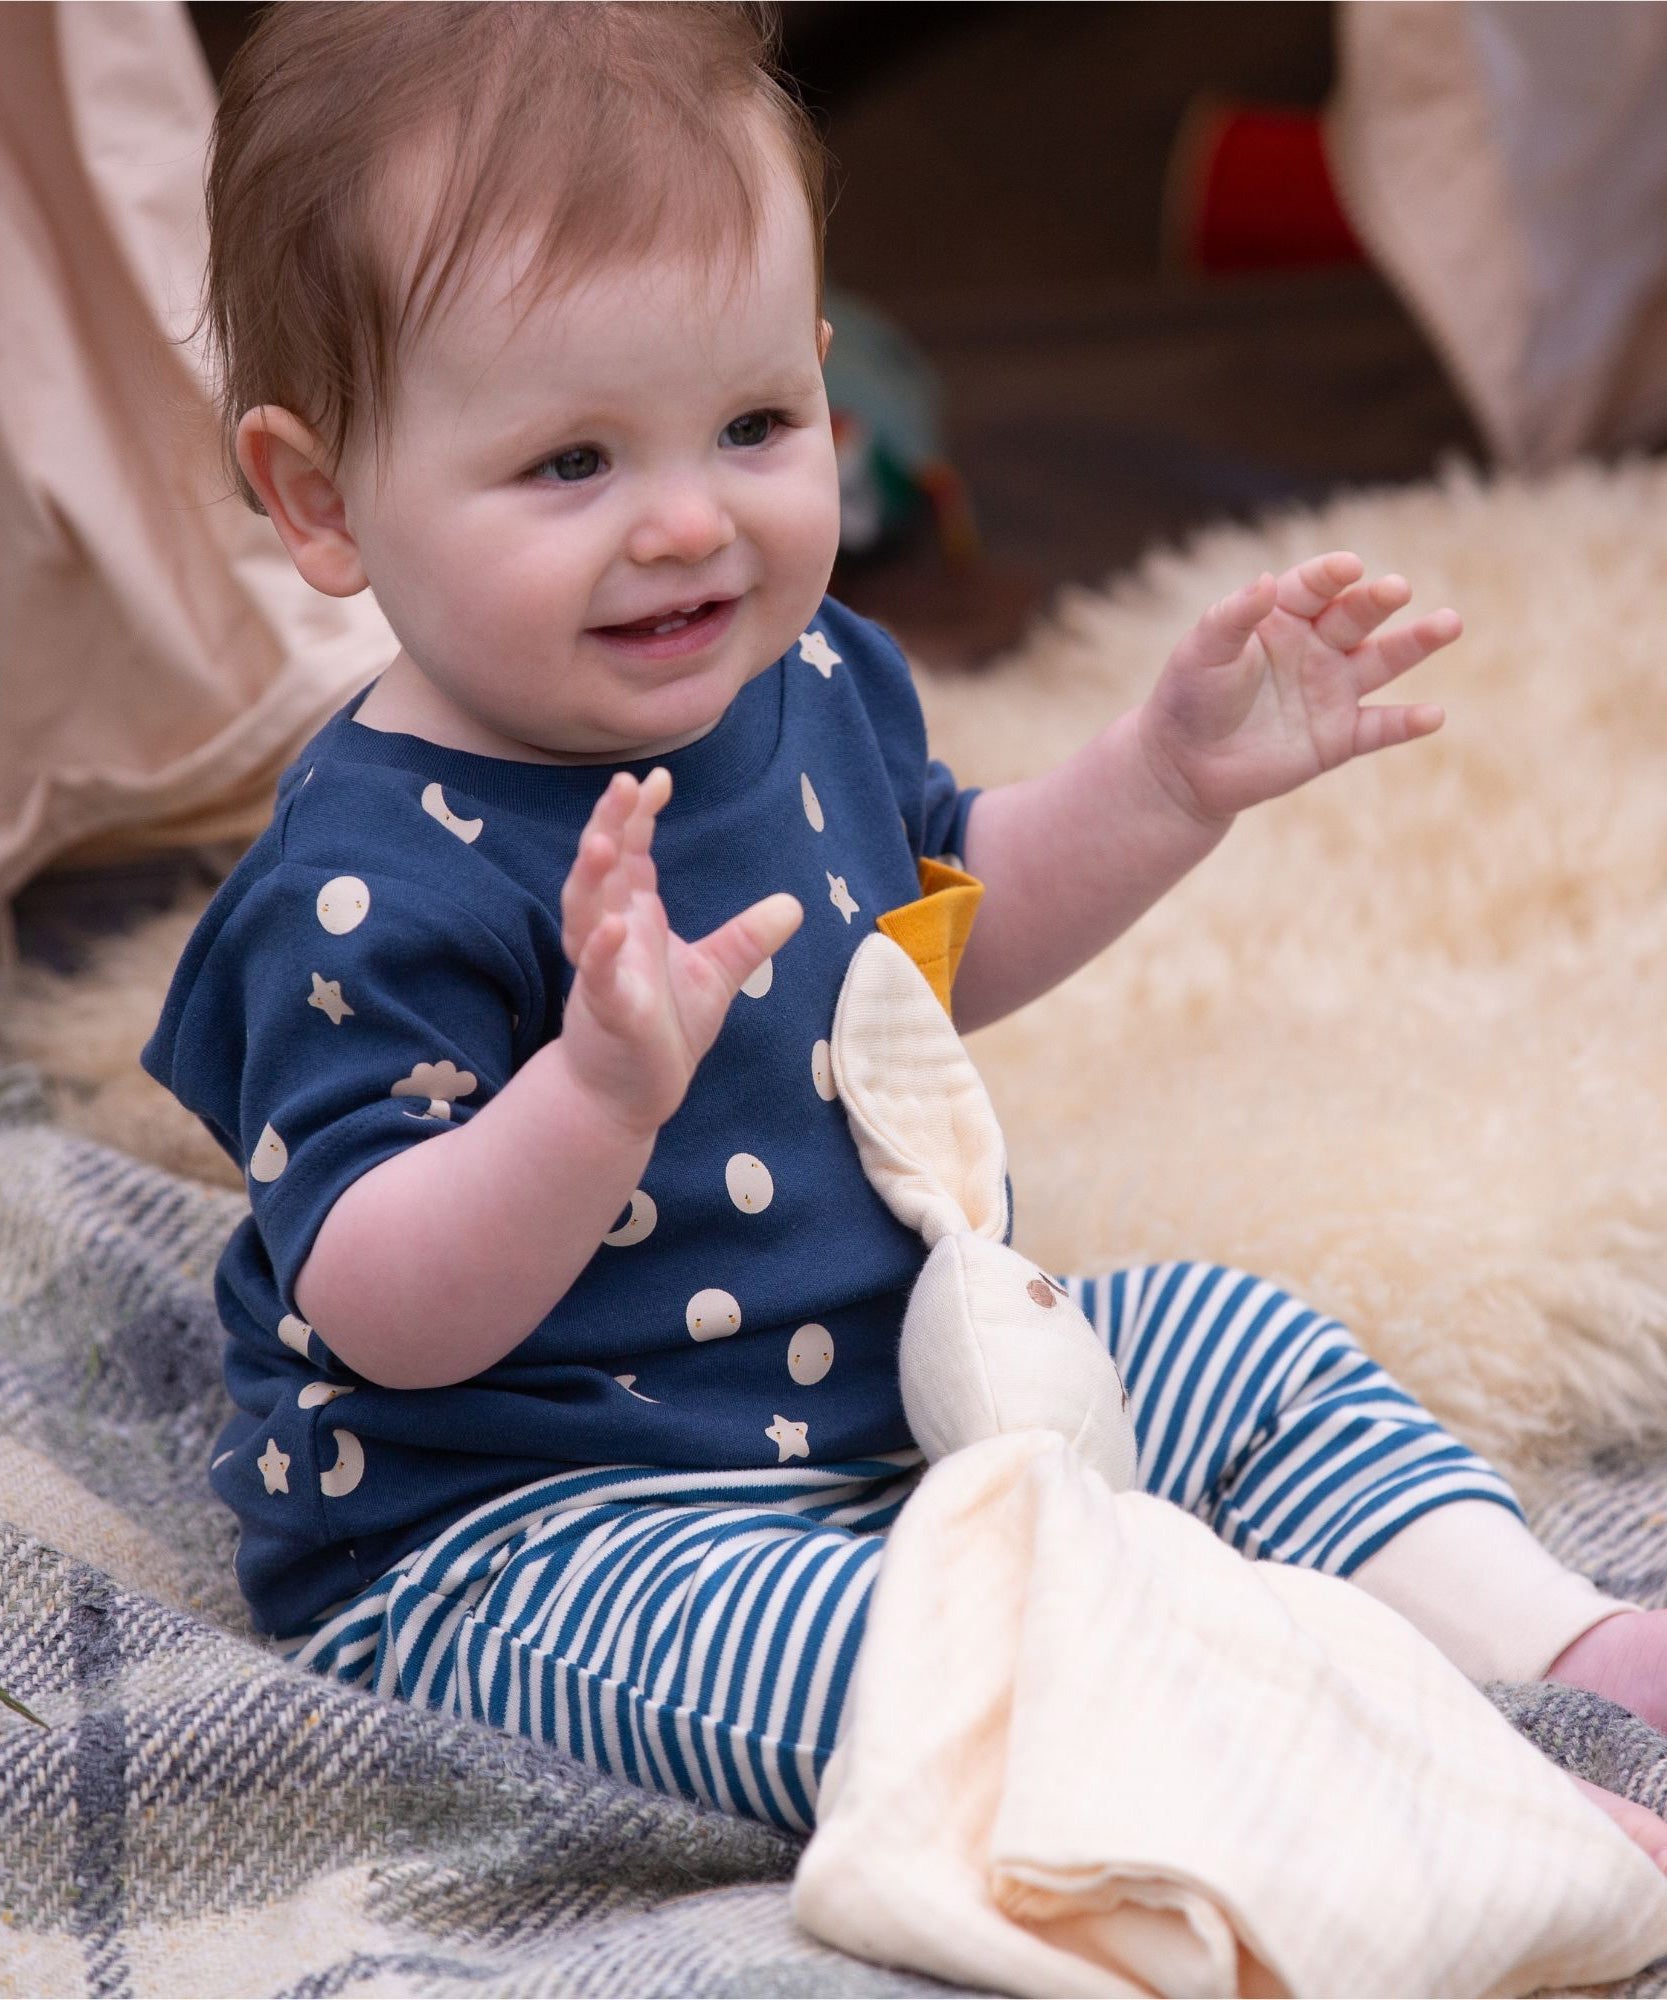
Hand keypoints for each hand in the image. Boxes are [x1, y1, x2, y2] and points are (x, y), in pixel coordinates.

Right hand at [559, 768, 802, 1137]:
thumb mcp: (717, 975)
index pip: (631, 854)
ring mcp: (602, 971)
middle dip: (608, 827)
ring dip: (591, 879)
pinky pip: (597, 975)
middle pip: (602, 869)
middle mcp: (610, 935)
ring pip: (585, 914)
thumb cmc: (665, 1030)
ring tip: (603, 843)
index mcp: (635, 918)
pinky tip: (613, 928)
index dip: (637, 817)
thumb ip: (746, 938)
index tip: (655, 778)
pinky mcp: (605, 1010)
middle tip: (622, 786)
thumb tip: (793, 904)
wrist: (631, 1094)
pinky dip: (601, 951)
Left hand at [1136, 552, 1461, 824]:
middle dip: (1378, 600)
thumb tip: (1264, 580)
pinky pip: (1379, 727)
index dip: (1330, 575)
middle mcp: (1316, 646)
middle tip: (1397, 589)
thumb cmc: (1189, 699)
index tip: (1348, 567)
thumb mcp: (1201, 653)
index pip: (1313, 587)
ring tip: (1449, 623)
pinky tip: (1433, 715)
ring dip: (1416, 643)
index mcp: (1282, 617)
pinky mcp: (1339, 737)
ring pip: (1382, 661)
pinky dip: (1406, 723)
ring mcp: (1332, 690)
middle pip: (1356, 616)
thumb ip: (1231, 617)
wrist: (1184, 767)